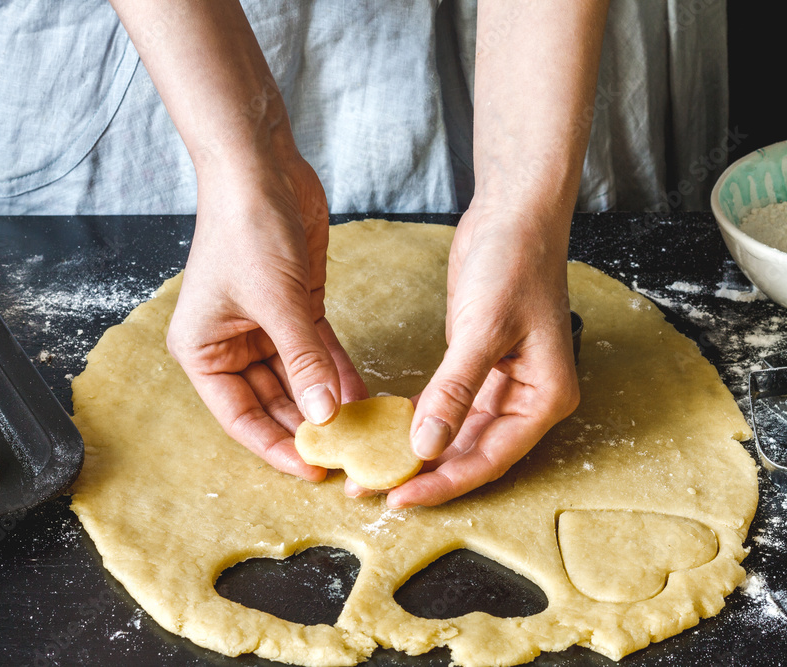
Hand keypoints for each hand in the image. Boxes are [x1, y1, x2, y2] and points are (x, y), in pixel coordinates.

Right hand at [167, 150, 367, 480]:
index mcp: (204, 351)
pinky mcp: (293, 308)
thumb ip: (303, 362)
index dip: (276, 446)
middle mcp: (229, 345)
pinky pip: (317, 352)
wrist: (259, 169)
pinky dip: (337, 371)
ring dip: (327, 402)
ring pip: (298, 381)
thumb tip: (326, 414)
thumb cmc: (245, 230)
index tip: (312, 469)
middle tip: (347, 455)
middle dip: (307, 427)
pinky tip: (362, 395)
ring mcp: (263, 328)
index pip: (240, 417)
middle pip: (271, 403)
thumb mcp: (276, 303)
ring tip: (362, 431)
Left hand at [344, 206, 578, 505]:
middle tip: (371, 489)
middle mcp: (526, 398)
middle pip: (472, 452)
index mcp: (543, 397)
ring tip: (370, 468)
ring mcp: (502, 383)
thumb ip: (455, 391)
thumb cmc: (513, 264)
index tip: (398, 498)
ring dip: (416, 451)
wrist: (513, 214)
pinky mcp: (477, 366)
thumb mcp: (483, 329)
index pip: (489, 457)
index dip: (443, 483)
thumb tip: (426, 446)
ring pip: (456, 433)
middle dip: (423, 474)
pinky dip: (418, 420)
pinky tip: (386, 432)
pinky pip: (447, 406)